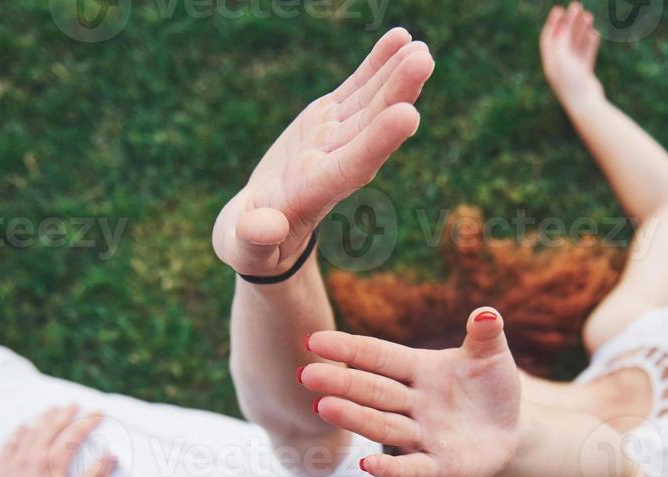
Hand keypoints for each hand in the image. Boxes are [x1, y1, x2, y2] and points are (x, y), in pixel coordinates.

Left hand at [0, 406, 117, 476]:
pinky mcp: (2, 471)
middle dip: (65, 414)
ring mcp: (14, 462)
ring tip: (53, 409)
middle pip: (51, 428)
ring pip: (31, 432)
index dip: (87, 422)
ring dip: (44, 419)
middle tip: (75, 404)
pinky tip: (23, 427)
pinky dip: (18, 433)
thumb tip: (112, 456)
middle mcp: (32, 456)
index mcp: (52, 462)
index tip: (99, 412)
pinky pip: (10, 444)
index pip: (73, 435)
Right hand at [211, 27, 434, 278]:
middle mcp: (332, 163)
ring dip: (395, 75)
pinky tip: (402, 39)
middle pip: (370, 127)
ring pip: (369, 104)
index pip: (352, 166)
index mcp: (314, 193)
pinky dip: (377, 65)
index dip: (379, 141)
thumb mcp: (243, 247)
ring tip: (420, 47)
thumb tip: (265, 228)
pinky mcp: (328, 121)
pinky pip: (357, 89)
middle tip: (424, 63)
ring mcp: (334, 140)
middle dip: (396, 94)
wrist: (262, 233)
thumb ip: (252, 239)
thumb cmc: (249, 246)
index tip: (408, 115)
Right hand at [300, 309, 521, 476]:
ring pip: (384, 426)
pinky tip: (367, 466)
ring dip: (355, 418)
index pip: (378, 356)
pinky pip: (411, 468)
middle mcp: (413, 402)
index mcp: (419, 370)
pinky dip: (391, 468)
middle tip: (307, 375)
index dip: (349, 348)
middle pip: (373, 391)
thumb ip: (486, 334)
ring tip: (324, 408)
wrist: (511, 430)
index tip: (315, 341)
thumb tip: (486, 312)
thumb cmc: (492, 388)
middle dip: (342, 383)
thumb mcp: (492, 356)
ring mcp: (422, 435)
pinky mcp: (438, 466)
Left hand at [540, 3, 603, 108]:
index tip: (559, 9)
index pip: (548, 38)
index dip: (553, 23)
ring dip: (582, 29)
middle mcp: (560, 65)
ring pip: (576, 44)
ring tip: (589, 15)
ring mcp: (573, 69)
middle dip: (570, 22)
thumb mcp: (562, 59)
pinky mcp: (584, 73)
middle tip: (578, 6)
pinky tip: (595, 32)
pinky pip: (587, 53)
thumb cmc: (571, 84)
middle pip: (563, 38)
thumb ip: (561, 41)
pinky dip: (590, 42)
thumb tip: (562, 26)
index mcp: (550, 63)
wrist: (585, 106)